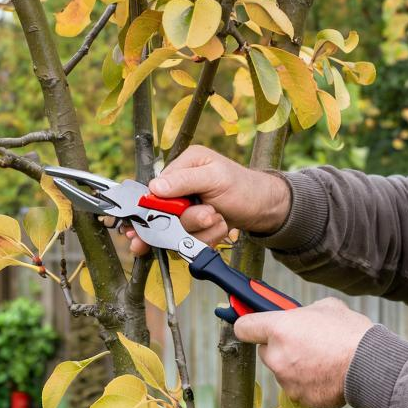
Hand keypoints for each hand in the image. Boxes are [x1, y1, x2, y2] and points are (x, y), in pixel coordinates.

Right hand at [123, 145, 291, 256]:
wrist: (264, 209)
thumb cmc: (244, 186)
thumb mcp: (215, 176)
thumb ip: (184, 180)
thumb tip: (156, 187)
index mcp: (181, 166)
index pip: (153, 190)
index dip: (148, 208)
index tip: (144, 225)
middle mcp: (180, 188)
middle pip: (161, 214)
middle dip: (183, 222)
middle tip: (208, 216)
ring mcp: (186, 209)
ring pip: (177, 230)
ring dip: (200, 229)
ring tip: (219, 217)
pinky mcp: (193, 227)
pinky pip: (189, 240)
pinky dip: (206, 237)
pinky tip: (221, 226)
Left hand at [233, 297, 374, 407]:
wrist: (370, 366)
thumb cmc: (349, 332)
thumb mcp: (326, 307)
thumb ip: (303, 313)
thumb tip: (300, 317)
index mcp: (278, 328)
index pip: (243, 328)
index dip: (249, 325)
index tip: (252, 326)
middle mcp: (276, 356)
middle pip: (265, 351)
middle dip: (279, 347)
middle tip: (302, 342)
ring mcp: (286, 380)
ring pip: (282, 370)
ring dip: (295, 366)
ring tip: (322, 359)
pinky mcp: (299, 398)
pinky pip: (297, 387)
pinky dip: (308, 383)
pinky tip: (327, 374)